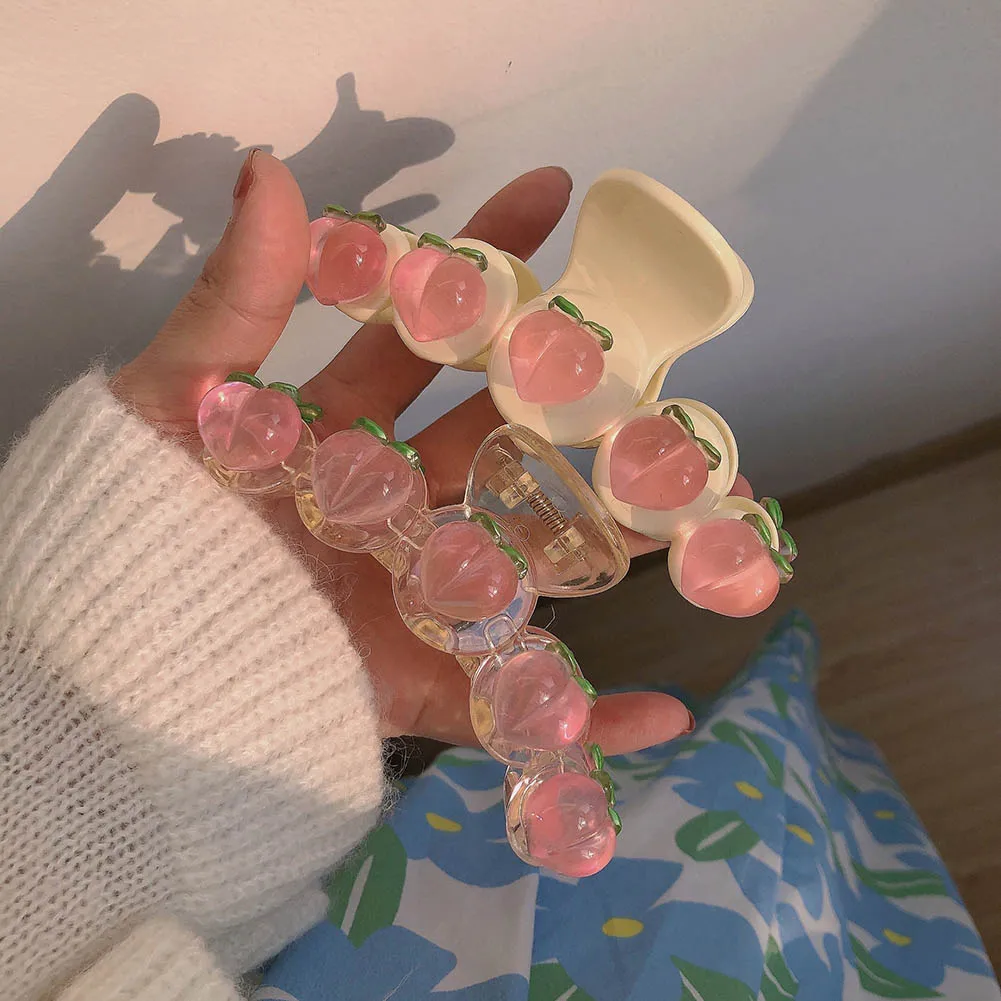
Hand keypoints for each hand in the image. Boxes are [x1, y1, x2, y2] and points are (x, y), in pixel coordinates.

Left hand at [113, 151, 693, 749]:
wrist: (111, 668)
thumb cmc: (138, 524)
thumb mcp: (180, 400)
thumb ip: (237, 298)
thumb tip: (270, 169)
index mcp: (343, 435)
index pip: (432, 338)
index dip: (486, 267)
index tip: (552, 198)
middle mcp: (392, 509)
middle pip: (506, 451)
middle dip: (582, 413)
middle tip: (659, 366)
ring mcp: (413, 596)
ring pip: (533, 562)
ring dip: (615, 546)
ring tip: (701, 515)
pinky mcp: (417, 686)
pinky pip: (509, 706)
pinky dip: (582, 718)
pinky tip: (668, 711)